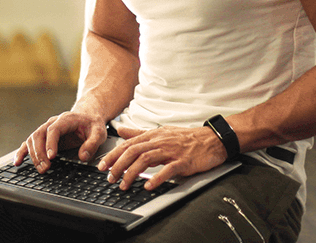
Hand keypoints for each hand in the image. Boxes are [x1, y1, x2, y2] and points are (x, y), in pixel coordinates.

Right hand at [15, 112, 106, 171]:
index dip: (50, 143)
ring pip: (33, 139)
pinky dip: (22, 152)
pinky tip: (18, 162)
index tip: (52, 156)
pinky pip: (29, 143)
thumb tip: (83, 156)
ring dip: (33, 155)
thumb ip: (92, 144)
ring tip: (41, 169)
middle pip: (39, 135)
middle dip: (40, 152)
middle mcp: (53, 122)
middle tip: (46, 167)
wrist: (87, 117)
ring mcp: (46, 129)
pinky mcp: (43, 137)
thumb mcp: (99, 132)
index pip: (53, 130)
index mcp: (65, 119)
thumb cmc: (93, 124)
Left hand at [98, 125, 227, 190]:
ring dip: (132, 173)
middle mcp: (160, 141)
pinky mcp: (184, 161)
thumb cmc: (186, 138)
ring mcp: (172, 151)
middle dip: (118, 165)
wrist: (212, 139)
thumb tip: (120, 129)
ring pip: (146, 159)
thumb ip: (139, 133)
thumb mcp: (161, 132)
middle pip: (133, 151)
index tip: (102, 166)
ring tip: (124, 185)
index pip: (128, 144)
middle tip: (110, 178)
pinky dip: (157, 178)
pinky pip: (168, 169)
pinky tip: (149, 186)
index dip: (113, 155)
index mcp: (153, 135)